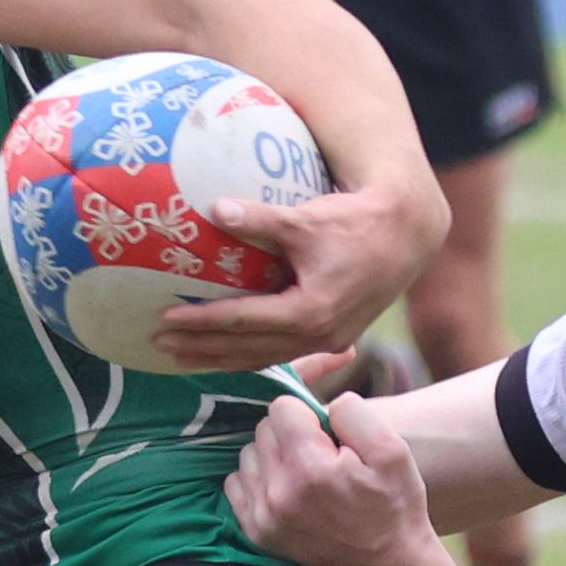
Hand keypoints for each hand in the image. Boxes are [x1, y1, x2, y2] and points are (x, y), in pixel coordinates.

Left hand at [145, 171, 443, 375]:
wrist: (407, 233)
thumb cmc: (357, 221)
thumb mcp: (305, 218)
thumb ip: (258, 219)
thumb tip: (212, 208)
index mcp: (309, 312)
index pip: (241, 322)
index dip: (200, 322)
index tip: (163, 320)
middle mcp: (318, 335)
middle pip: (247, 350)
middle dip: (200, 349)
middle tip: (158, 345)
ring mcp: (328, 340)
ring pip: (264, 358)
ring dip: (221, 357)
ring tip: (181, 355)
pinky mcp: (334, 336)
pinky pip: (282, 352)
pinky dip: (250, 353)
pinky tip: (225, 351)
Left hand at [227, 386, 450, 565]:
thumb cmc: (394, 505)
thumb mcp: (391, 450)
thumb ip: (352, 414)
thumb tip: (323, 403)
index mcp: (309, 467)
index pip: (282, 406)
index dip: (308, 412)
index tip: (327, 433)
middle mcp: (277, 491)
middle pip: (263, 429)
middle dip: (290, 431)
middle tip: (321, 452)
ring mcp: (262, 515)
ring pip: (248, 454)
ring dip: (272, 454)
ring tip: (305, 470)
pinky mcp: (255, 531)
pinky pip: (236, 484)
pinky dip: (258, 478)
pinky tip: (286, 487)